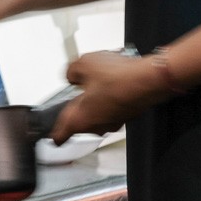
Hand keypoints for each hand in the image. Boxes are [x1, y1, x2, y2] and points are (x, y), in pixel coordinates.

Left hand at [49, 50, 172, 142]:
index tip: (51, 131)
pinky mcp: (128, 115)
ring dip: (96, 100)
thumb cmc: (117, 78)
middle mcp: (97, 126)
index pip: (60, 136)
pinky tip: (114, 81)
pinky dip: (111, 97)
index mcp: (79, 120)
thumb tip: (72, 75)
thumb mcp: (83, 65)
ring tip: (99, 80)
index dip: (54, 132)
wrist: (149, 80)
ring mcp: (113, 122)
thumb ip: (71, 72)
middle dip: (78, 107)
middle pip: (80, 122)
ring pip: (98, 114)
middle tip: (76, 91)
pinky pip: (113, 108)